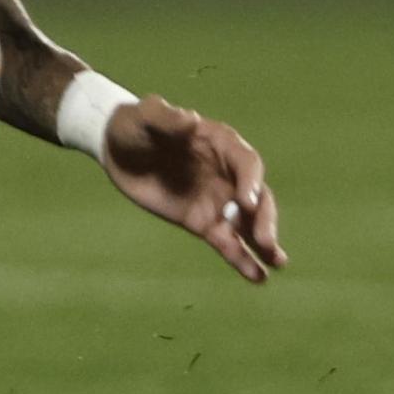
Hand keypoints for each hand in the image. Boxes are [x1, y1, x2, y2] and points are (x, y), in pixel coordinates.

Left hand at [101, 95, 285, 284]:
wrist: (117, 149)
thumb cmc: (134, 125)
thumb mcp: (144, 117)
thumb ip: (165, 117)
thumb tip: (190, 119)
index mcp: (221, 143)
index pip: (247, 163)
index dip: (251, 182)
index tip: (249, 202)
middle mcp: (227, 173)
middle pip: (258, 197)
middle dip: (264, 218)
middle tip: (266, 240)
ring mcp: (217, 200)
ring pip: (248, 224)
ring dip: (264, 242)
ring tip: (277, 262)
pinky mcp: (202, 222)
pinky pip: (226, 242)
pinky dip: (241, 259)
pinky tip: (258, 277)